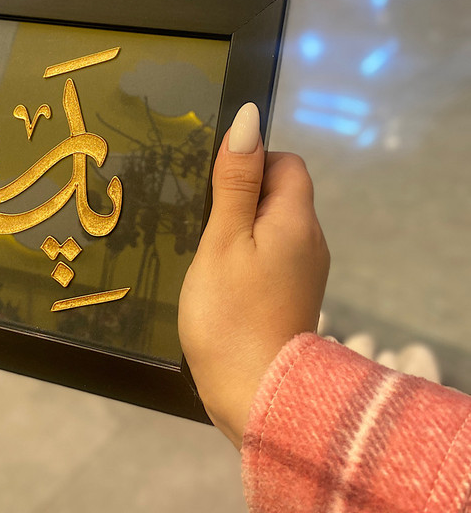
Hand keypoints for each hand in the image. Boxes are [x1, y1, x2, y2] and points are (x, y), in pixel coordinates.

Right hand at [178, 103, 329, 447]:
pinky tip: (218, 277)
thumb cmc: (230, 313)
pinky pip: (271, 255)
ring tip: (204, 250)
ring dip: (240, 228)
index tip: (213, 188)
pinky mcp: (291, 296)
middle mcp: (311, 242)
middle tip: (201, 220)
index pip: (287, 163)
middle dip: (241, 197)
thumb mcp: (223, 239)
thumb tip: (249, 118)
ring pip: (272, 226)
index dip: (252, 163)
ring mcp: (304, 272)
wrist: (253, 394)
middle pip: (281, 194)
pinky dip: (245, 255)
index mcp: (298, 220)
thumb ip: (236, 180)